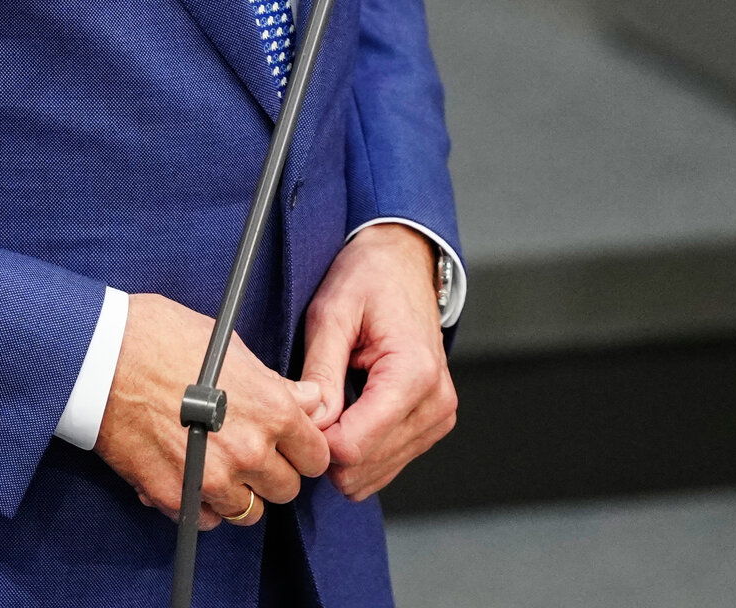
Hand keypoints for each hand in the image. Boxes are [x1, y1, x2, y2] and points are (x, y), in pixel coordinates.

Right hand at [95, 293, 328, 530]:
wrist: (101, 356)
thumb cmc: (162, 336)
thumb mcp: (229, 346)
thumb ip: (275, 383)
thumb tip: (309, 400)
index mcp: (271, 409)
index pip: (316, 455)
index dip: (303, 447)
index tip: (289, 442)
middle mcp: (250, 451)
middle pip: (286, 489)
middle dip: (273, 471)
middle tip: (250, 449)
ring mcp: (212, 479)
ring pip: (249, 512)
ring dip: (240, 492)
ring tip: (218, 462)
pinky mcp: (176, 497)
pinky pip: (207, 520)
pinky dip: (203, 505)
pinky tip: (191, 474)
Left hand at [298, 225, 456, 499]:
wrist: (403, 262)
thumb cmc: (370, 277)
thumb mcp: (331, 312)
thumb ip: (321, 371)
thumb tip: (312, 422)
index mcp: (414, 373)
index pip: (355, 446)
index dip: (315, 439)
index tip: (297, 412)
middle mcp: (436, 403)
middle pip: (364, 467)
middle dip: (327, 446)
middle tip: (310, 403)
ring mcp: (438, 417)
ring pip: (375, 473)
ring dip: (344, 448)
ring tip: (332, 401)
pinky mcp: (432, 425)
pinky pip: (387, 463)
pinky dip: (360, 447)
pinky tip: (349, 410)